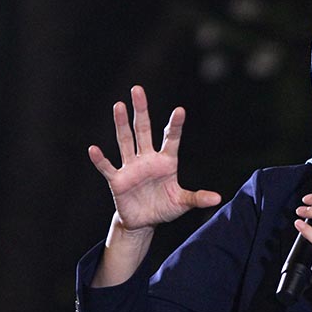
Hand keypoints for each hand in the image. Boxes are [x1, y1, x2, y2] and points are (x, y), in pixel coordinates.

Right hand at [89, 86, 221, 230]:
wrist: (144, 222)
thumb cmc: (164, 207)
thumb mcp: (182, 203)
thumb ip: (197, 198)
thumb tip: (218, 199)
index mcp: (166, 162)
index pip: (171, 139)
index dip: (175, 126)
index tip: (180, 110)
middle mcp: (148, 160)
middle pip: (143, 131)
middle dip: (141, 111)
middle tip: (137, 89)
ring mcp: (132, 168)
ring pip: (125, 141)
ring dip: (121, 124)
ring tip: (119, 105)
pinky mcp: (118, 181)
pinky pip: (108, 168)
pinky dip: (100, 160)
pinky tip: (94, 149)